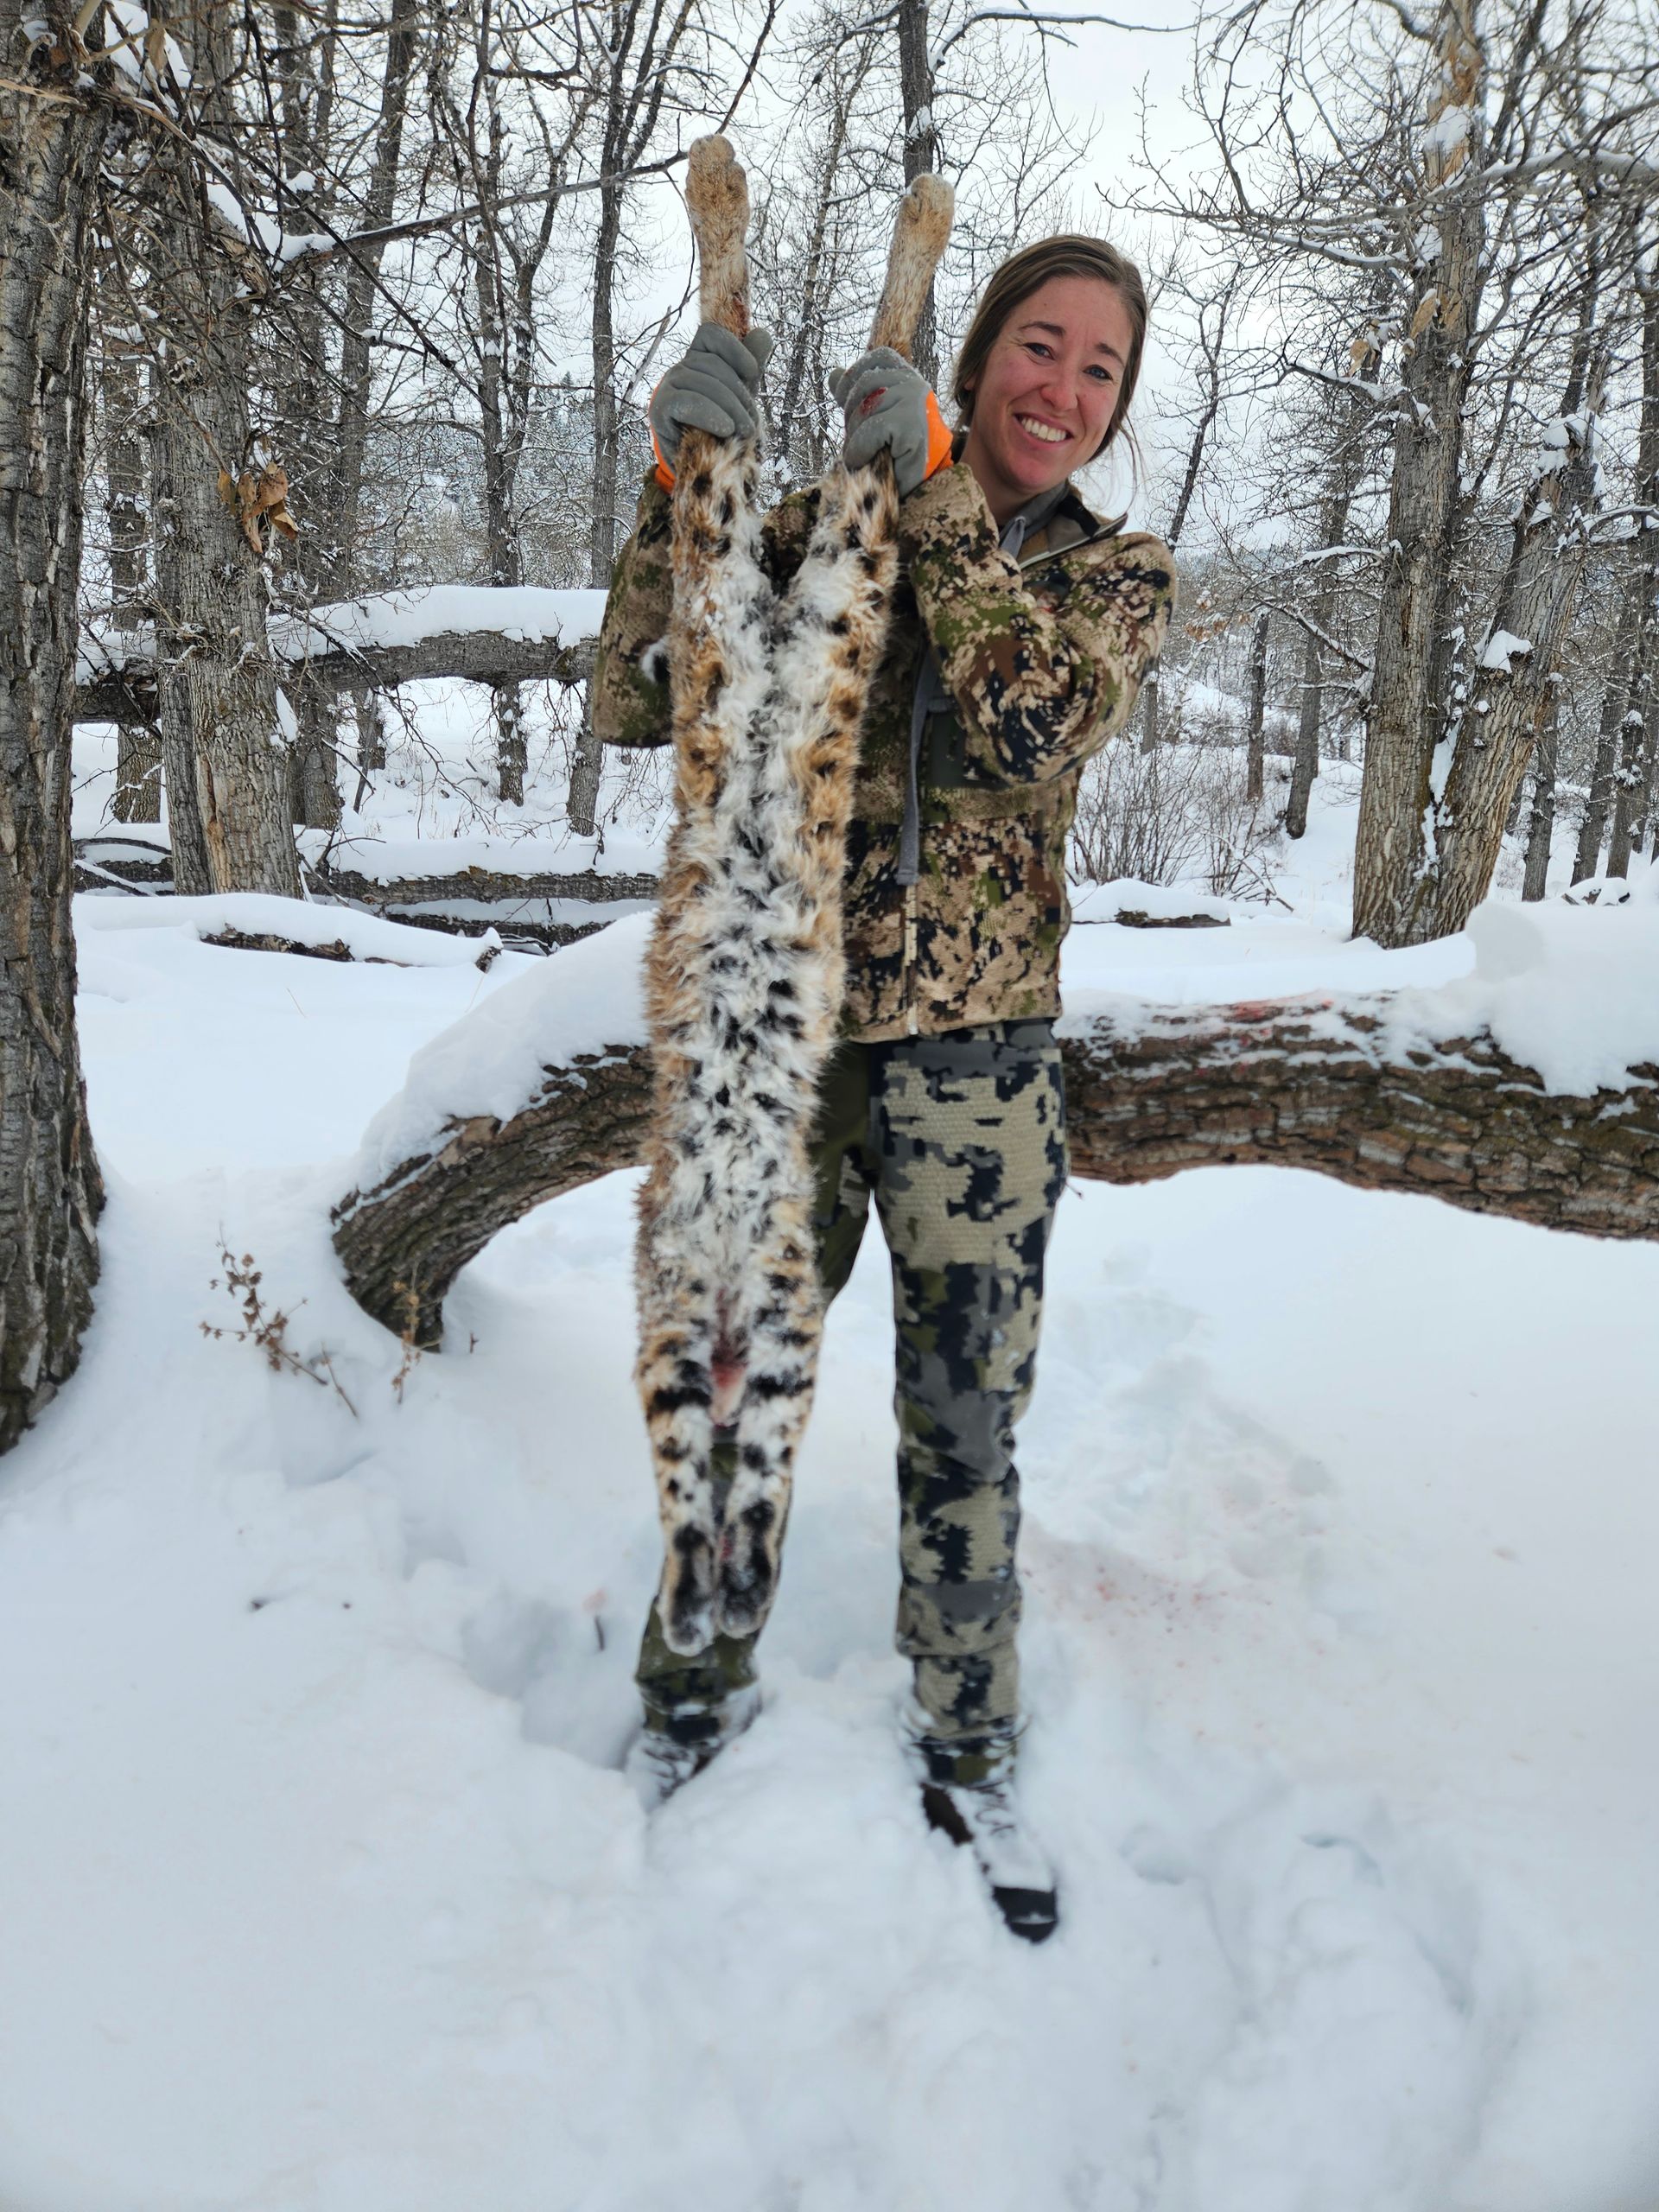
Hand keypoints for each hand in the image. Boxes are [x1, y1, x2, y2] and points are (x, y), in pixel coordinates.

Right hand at [648, 322, 774, 487]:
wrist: (703, 470)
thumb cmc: (724, 430)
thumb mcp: (742, 397)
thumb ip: (751, 367)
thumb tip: (762, 334)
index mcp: (699, 360)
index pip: (710, 335)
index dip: (733, 348)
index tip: (753, 373)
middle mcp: (681, 369)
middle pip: (712, 363)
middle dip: (739, 394)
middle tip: (752, 424)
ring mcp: (667, 388)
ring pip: (701, 382)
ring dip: (730, 408)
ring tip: (744, 432)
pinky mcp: (659, 410)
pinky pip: (684, 402)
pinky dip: (708, 414)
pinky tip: (725, 429)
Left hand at [828, 348, 952, 495]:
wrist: (921, 484)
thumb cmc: (896, 451)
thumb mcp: (874, 415)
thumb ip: (855, 394)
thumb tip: (833, 374)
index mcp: (907, 376)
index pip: (877, 358)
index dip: (855, 378)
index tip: (848, 403)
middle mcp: (914, 383)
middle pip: (864, 383)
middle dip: (852, 414)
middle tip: (859, 440)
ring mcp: (915, 403)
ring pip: (866, 407)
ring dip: (855, 435)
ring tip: (863, 452)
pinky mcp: (911, 427)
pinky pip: (872, 430)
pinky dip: (860, 448)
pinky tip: (862, 460)